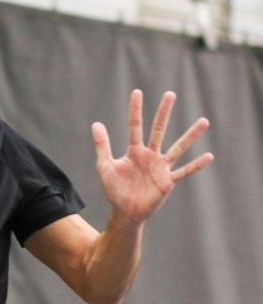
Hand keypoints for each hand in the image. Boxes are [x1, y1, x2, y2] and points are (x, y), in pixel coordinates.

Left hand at [92, 89, 213, 225]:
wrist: (124, 212)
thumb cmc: (114, 190)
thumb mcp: (105, 166)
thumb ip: (102, 146)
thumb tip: (96, 124)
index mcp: (134, 151)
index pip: (135, 126)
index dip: (135, 110)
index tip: (137, 92)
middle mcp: (150, 156)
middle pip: (158, 130)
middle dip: (163, 113)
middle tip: (170, 94)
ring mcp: (161, 167)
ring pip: (178, 147)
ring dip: (190, 135)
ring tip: (203, 121)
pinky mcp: (167, 181)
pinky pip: (184, 171)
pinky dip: (196, 165)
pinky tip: (208, 156)